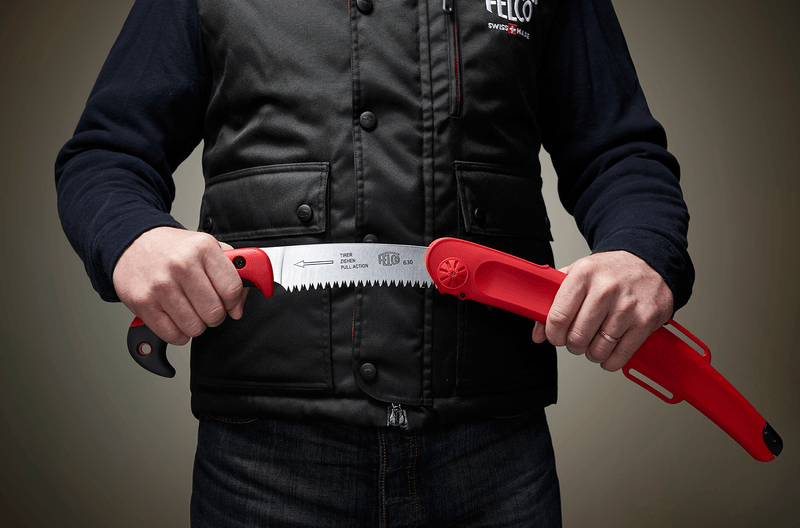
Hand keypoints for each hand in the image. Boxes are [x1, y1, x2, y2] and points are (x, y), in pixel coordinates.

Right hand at [113, 226, 246, 344]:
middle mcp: (182, 265)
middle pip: (214, 313)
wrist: (133, 243)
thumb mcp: (208, 248)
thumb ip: (233, 274)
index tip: (228, 300)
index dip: (234, 300)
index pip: (232, 289)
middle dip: (215, 315)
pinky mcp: (143, 302)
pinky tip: (175, 316)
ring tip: (189, 308)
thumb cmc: (174, 249)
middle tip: (206, 305)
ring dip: (196, 324)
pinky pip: (173, 335)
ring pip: (195, 328)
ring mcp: (161, 285)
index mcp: (203, 249)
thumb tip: (238, 308)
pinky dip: (178, 333)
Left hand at [531, 251, 672, 370]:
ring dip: (592, 353)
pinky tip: (609, 352)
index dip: (553, 334)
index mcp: (583, 276)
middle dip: (573, 344)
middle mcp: (605, 290)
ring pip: (598, 349)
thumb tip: (539, 333)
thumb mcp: (577, 275)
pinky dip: (611, 360)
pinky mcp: (645, 321)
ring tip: (594, 343)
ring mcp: (627, 307)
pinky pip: (620, 355)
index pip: (558, 317)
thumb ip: (553, 301)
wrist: (650, 262)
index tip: (556, 337)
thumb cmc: (611, 271)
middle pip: (577, 337)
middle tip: (577, 339)